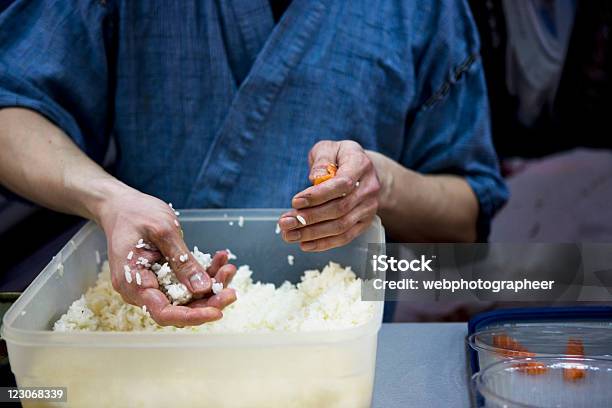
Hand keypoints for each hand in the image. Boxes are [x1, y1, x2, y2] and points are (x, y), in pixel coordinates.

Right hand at [97, 184, 236, 325]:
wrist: (122, 206)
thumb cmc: (136, 214)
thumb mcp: (163, 232)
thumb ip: (182, 261)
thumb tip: (203, 288)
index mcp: (133, 283)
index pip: (164, 312)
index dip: (192, 317)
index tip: (218, 312)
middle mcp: (141, 290)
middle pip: (179, 308)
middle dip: (209, 301)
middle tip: (232, 291)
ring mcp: (152, 285)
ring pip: (187, 297)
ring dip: (211, 286)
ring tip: (228, 268)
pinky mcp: (163, 278)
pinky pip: (186, 283)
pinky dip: (205, 274)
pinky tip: (220, 259)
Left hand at [278, 140, 379, 250]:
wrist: (361, 170)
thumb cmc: (339, 158)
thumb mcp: (329, 148)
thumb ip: (322, 160)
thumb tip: (316, 178)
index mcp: (360, 165)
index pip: (342, 184)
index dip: (318, 195)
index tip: (295, 202)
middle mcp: (369, 188)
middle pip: (340, 209)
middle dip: (310, 218)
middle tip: (286, 223)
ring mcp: (369, 207)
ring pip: (341, 226)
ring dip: (313, 233)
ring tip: (289, 235)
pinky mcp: (365, 222)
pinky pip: (345, 237)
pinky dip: (324, 243)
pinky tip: (305, 244)